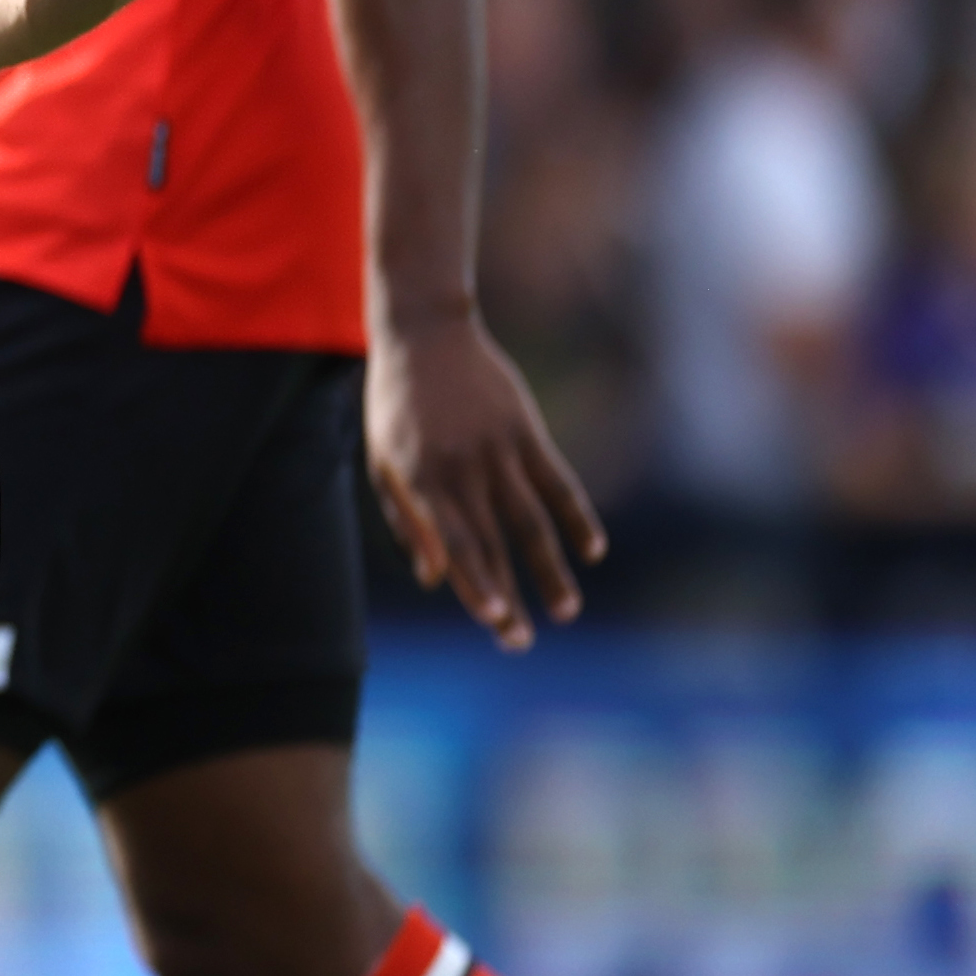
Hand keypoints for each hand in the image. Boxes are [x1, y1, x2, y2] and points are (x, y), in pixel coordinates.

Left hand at [367, 303, 598, 650]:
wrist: (423, 334)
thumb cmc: (395, 406)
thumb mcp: (383, 460)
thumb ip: (407, 519)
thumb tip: (432, 577)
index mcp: (419, 478)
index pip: (453, 543)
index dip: (475, 584)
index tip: (494, 620)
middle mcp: (460, 468)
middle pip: (492, 542)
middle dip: (508, 595)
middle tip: (520, 641)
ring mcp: (497, 449)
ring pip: (530, 520)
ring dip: (549, 568)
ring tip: (565, 610)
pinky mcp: (526, 431)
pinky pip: (557, 482)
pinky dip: (576, 516)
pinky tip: (592, 550)